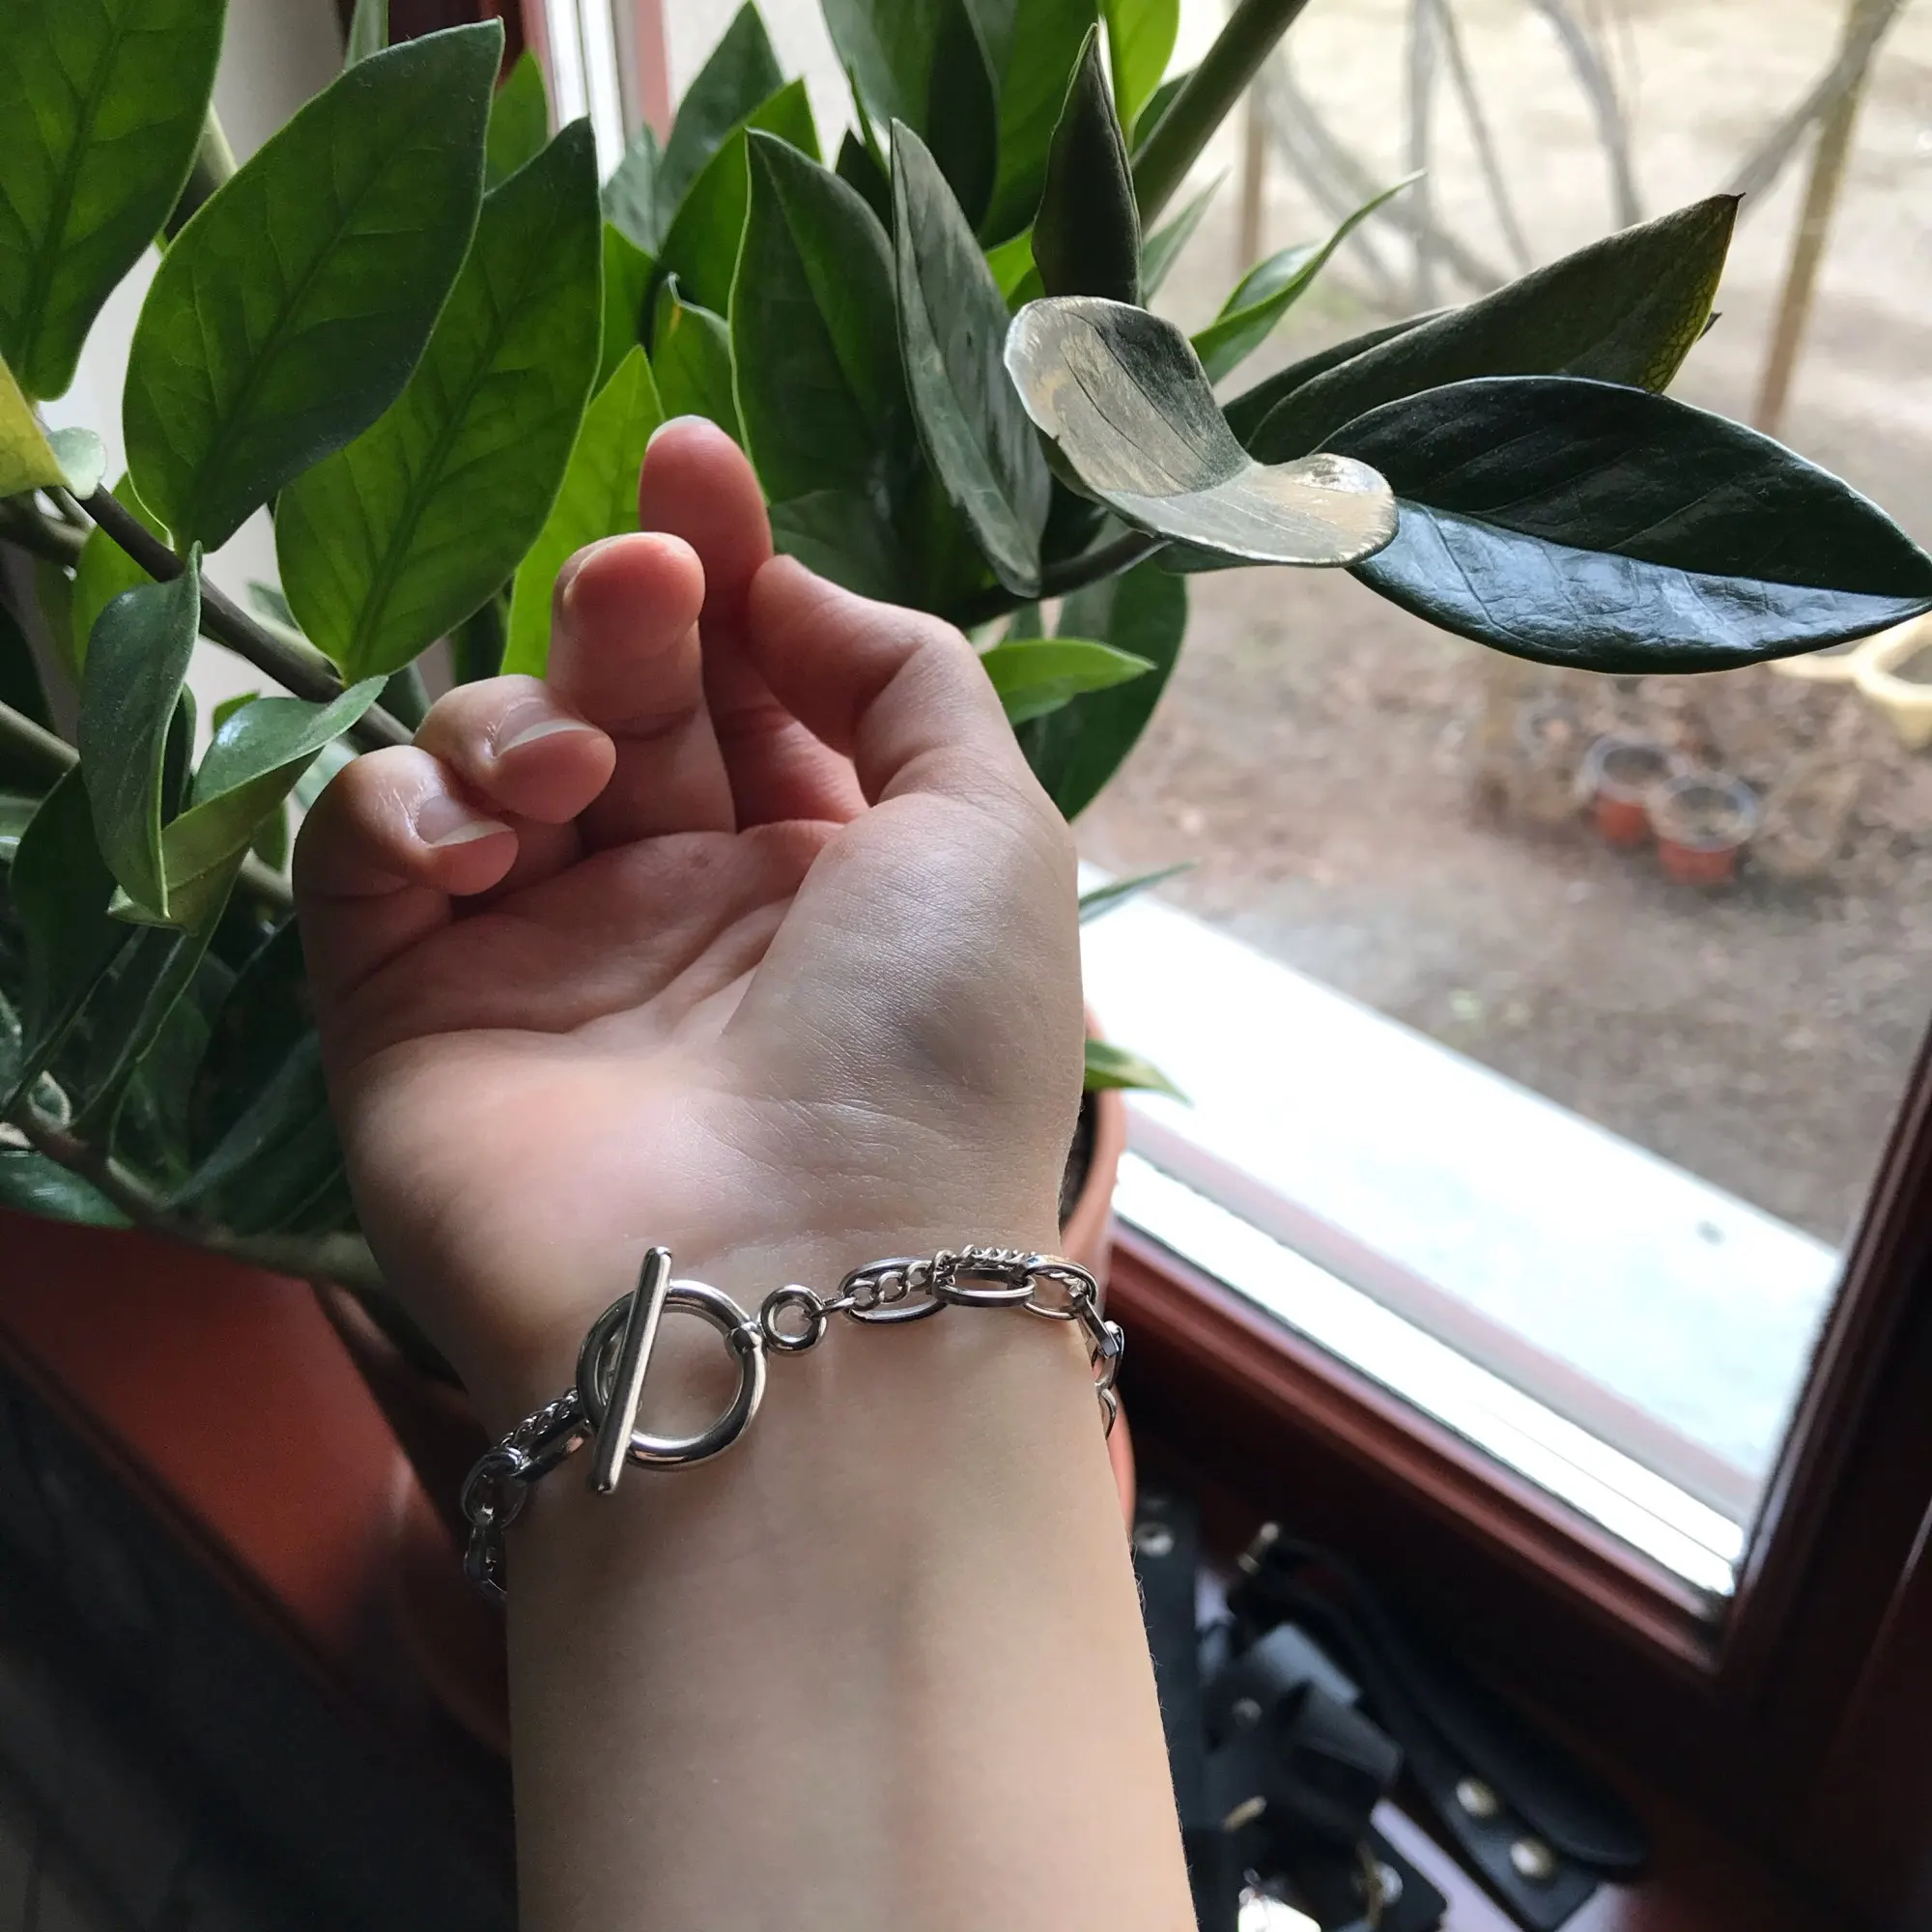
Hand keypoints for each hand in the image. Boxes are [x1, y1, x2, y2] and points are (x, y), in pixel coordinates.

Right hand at [294, 420, 1083, 1422]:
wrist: (791, 1284)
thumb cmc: (923, 1050)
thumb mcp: (991, 831)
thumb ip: (908, 678)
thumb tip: (787, 589)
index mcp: (828, 872)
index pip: (754, 683)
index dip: (729, 564)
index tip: (697, 458)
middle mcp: (687, 911)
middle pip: (624, 700)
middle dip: (628, 611)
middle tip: (640, 578)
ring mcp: (547, 962)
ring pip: (491, 758)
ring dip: (524, 718)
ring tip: (576, 779)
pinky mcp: (412, 1013)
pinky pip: (366, 853)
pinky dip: (403, 809)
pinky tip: (484, 846)